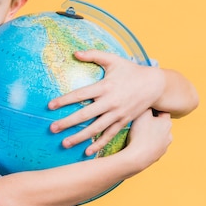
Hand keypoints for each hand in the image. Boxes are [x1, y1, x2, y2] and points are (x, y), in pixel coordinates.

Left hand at [48, 50, 163, 155]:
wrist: (154, 85)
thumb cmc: (131, 70)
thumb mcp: (113, 59)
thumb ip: (93, 55)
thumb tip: (75, 53)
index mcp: (105, 86)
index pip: (80, 94)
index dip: (65, 100)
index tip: (50, 106)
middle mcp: (110, 102)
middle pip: (85, 115)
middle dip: (67, 122)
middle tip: (52, 129)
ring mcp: (117, 114)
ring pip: (95, 128)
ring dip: (79, 137)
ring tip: (65, 143)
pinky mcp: (123, 121)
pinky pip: (109, 135)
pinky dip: (99, 144)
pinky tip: (87, 152)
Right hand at [124, 109, 171, 169]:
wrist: (137, 157)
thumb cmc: (140, 133)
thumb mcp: (142, 114)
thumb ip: (146, 106)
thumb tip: (148, 100)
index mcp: (167, 123)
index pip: (162, 111)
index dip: (153, 110)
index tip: (145, 110)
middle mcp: (169, 135)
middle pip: (160, 124)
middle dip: (152, 122)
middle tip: (140, 122)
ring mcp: (165, 146)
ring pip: (158, 136)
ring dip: (151, 134)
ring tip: (139, 134)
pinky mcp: (158, 155)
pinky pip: (153, 146)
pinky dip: (148, 144)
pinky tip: (139, 144)